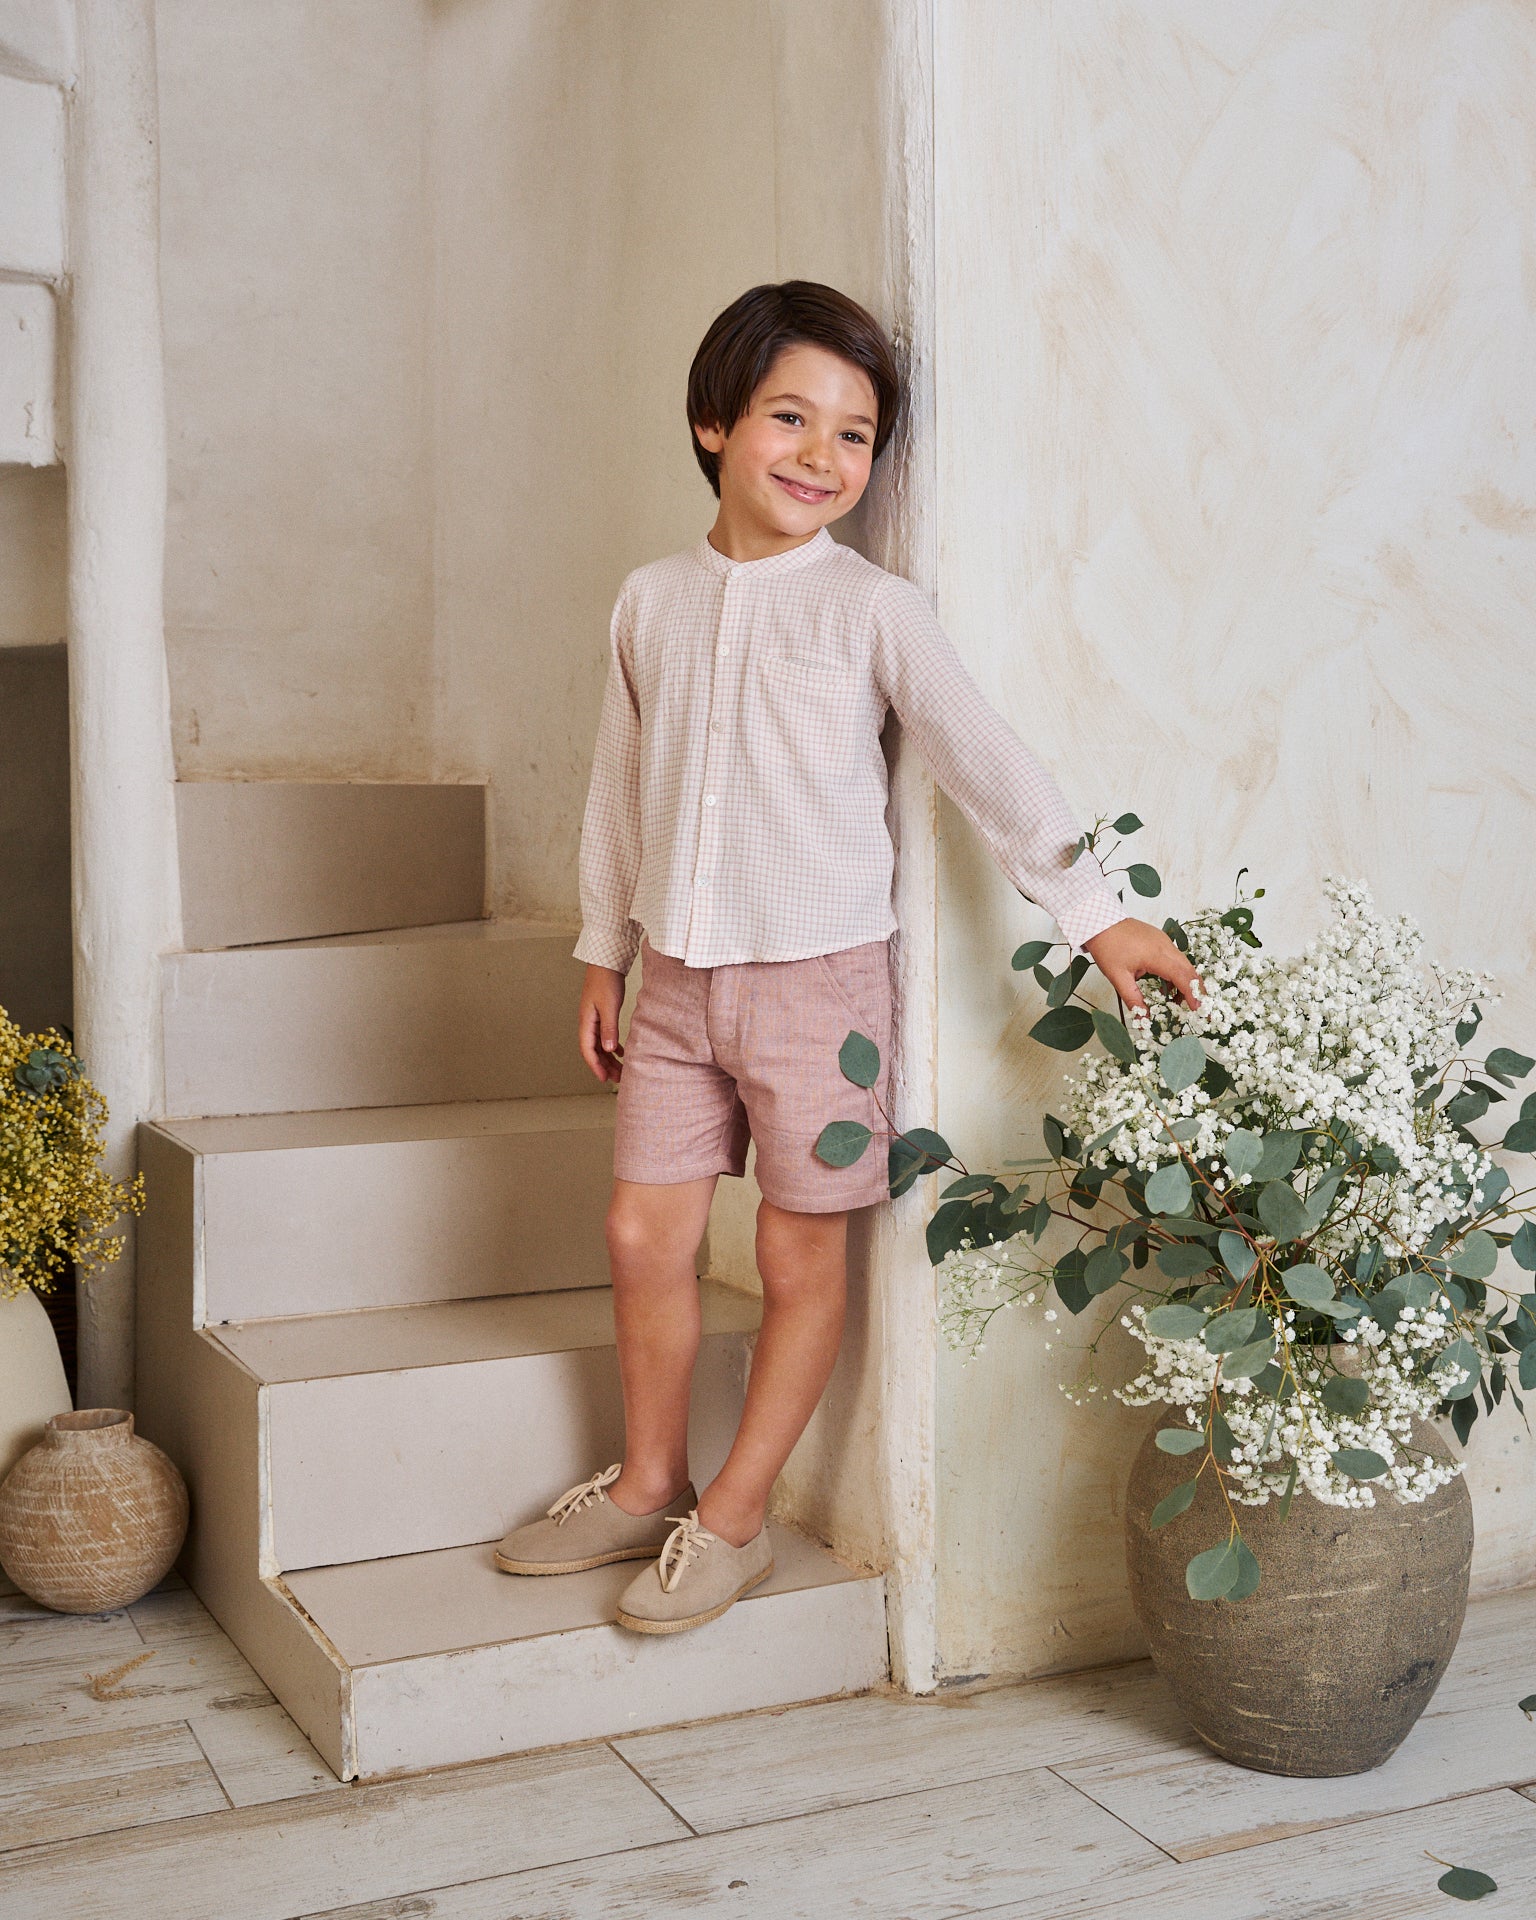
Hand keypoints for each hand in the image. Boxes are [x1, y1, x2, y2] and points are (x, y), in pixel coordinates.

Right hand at [578, 964, 627, 1081]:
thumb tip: (609, 1050)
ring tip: (621, 1069)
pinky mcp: (601, 1014)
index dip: (596, 1066)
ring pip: (600, 1045)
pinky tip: (622, 1052)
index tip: (605, 1079)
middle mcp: (587, 1022)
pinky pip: (605, 1036)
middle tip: (618, 1079)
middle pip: (594, 1051)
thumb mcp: (609, 1006)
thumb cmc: (606, 980)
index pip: (588, 1050)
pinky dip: (613, 1046)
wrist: (606, 961)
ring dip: (609, 1058)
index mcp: (586, 1021)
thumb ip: (609, 1028)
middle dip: (605, 1066)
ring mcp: (594, 1019)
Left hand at [1083, 917, 1200, 1013]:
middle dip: (1196, 989)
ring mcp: (1164, 941)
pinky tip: (1167, 986)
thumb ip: (1133, 999)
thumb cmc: (1107, 947)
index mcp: (1156, 955)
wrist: (1100, 922)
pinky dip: (1177, 972)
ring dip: (1186, 981)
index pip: (1182, 976)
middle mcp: (1165, 946)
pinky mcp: (1160, 939)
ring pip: (1184, 963)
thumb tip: (1143, 1019)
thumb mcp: (1118, 977)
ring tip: (1178, 1001)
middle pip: (1189, 969)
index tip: (1198, 1008)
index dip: (1192, 993)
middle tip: (1198, 1007)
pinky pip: (1175, 957)